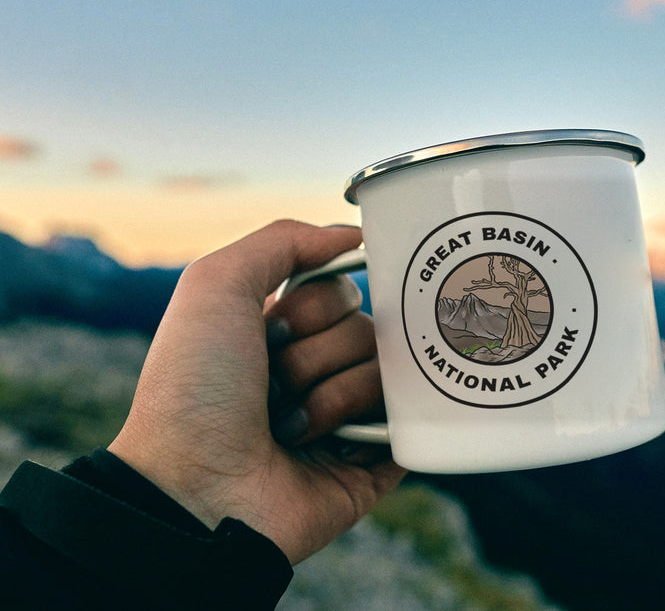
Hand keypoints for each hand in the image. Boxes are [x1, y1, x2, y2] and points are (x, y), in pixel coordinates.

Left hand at [108, 220, 405, 564]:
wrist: (194, 490)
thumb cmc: (194, 388)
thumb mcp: (216, 284)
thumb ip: (284, 239)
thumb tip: (357, 234)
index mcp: (286, 331)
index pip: (344, 290)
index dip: (315, 305)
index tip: (273, 327)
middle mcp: (319, 369)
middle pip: (370, 327)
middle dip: (319, 352)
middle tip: (274, 383)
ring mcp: (348, 417)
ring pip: (389, 372)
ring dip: (332, 396)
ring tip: (289, 427)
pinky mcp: (373, 462)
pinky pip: (410, 422)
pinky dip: (368, 429)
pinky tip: (332, 446)